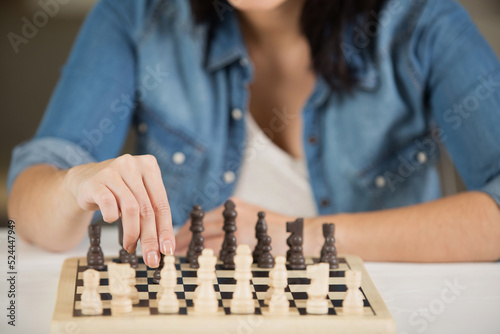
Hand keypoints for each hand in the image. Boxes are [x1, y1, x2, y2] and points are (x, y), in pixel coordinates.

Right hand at [64, 154, 174, 266]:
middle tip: (151, 258)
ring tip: (130, 246)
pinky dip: (112, 217)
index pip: (162, 203)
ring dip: (132, 233)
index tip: (167, 249)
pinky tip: (111, 221)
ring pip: (130, 208)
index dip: (165, 229)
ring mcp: (113, 171)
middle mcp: (133, 164)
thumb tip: (164, 245)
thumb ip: (151, 213)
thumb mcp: (138, 196)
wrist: (84, 180)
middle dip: (150, 237)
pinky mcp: (95, 181)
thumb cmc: (117, 191)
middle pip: (147, 208)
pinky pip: (108, 204)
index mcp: (149, 166)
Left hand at [175, 197, 293, 255]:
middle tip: (168, 251)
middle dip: (181, 239)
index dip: (185, 230)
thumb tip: (206, 239)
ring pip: (203, 237)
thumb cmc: (277, 231)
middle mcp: (232, 211)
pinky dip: (202, 254)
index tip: (174, 240)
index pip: (201, 219)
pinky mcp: (242, 237)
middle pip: (197, 226)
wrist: (300, 233)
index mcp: (233, 205)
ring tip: (175, 258)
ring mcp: (237, 224)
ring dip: (187, 248)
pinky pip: (216, 247)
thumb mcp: (252, 221)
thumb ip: (232, 226)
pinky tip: (194, 262)